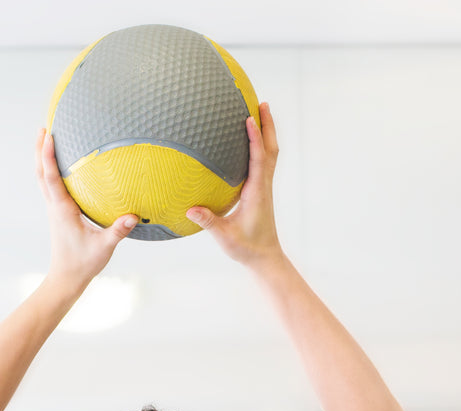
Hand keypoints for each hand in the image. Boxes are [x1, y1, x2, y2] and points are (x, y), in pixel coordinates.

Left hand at [36, 129, 136, 287]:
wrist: (66, 278)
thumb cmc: (83, 263)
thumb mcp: (104, 247)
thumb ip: (117, 231)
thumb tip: (133, 216)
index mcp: (62, 210)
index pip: (51, 178)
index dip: (49, 155)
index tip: (49, 135)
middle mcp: (54, 207)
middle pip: (40, 173)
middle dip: (40, 150)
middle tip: (44, 127)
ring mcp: (54, 210)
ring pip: (42, 179)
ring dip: (42, 159)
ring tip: (47, 139)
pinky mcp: (58, 214)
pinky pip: (50, 187)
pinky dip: (50, 171)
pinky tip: (60, 166)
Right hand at [188, 102, 284, 267]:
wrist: (264, 257)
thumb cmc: (245, 248)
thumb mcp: (225, 237)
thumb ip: (209, 222)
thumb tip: (190, 210)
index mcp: (257, 193)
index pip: (258, 160)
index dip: (255, 138)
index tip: (249, 118)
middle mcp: (264, 186)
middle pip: (271, 149)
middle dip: (267, 125)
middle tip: (261, 103)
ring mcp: (264, 187)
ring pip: (270, 154)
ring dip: (267, 132)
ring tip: (260, 112)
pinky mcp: (261, 191)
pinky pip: (264, 162)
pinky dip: (261, 145)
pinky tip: (251, 139)